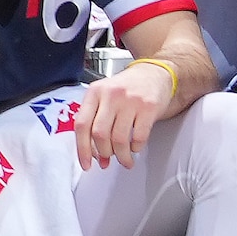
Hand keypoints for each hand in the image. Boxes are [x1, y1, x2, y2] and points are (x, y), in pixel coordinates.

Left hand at [74, 53, 174, 169]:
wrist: (155, 72)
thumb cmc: (127, 87)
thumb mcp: (104, 95)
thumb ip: (94, 119)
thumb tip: (94, 153)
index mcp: (95, 92)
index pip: (81, 125)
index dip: (82, 149)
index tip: (87, 163)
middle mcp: (111, 95)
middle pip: (100, 134)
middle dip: (103, 153)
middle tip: (107, 158)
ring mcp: (131, 100)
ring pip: (119, 139)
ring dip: (121, 155)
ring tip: (124, 159)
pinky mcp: (149, 107)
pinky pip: (139, 137)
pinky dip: (136, 148)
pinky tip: (135, 147)